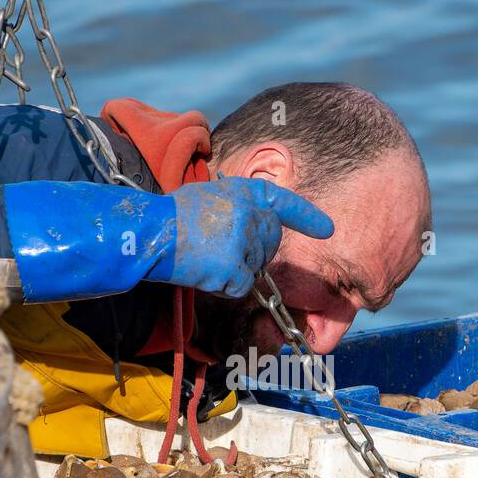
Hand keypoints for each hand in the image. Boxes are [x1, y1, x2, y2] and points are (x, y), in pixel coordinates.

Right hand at [167, 178, 333, 296]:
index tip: (327, 229)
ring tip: (206, 259)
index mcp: (244, 191)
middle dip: (255, 252)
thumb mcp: (211, 196)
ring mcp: (243, 239)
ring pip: (256, 267)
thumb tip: (258, 227)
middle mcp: (249, 213)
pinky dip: (226, 286)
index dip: (307, 217)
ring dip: (236, 270)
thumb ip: (238, 207)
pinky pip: (242, 286)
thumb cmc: (174, 217)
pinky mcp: (234, 266)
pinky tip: (205, 274)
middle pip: (271, 242)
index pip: (282, 202)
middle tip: (221, 251)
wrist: (150, 232)